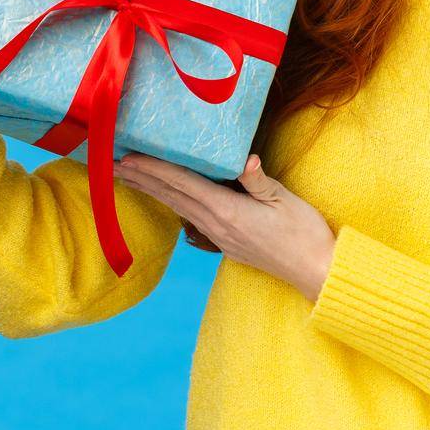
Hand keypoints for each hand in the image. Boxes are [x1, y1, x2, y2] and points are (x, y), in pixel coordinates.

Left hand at [115, 152, 336, 302]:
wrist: (315, 271)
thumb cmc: (305, 233)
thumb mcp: (285, 200)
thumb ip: (260, 180)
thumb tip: (245, 158)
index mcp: (229, 212)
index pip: (184, 184)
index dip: (155, 169)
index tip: (130, 157)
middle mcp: (218, 225)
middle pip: (172, 197)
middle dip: (142, 179)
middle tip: (113, 163)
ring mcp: (220, 236)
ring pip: (179, 208)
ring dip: (153, 190)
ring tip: (130, 177)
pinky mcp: (227, 242)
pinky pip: (192, 217)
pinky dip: (173, 202)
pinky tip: (168, 197)